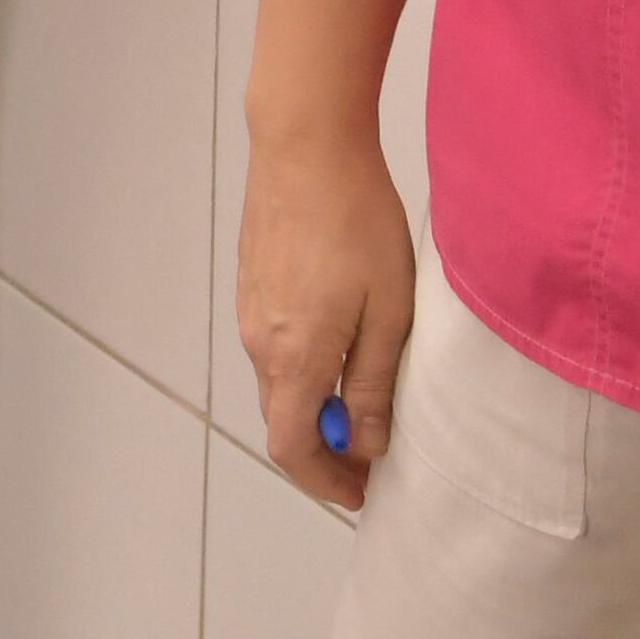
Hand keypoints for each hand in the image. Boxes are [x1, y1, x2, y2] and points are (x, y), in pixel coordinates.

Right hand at [240, 124, 417, 509]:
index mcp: (295, 358)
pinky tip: (341, 343)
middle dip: (325, 449)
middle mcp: (259, 342)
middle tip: (372, 453)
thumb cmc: (357, 222)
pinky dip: (303, 368)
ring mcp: (250, 312)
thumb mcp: (389, 311)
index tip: (361, 491)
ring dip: (316, 405)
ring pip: (278, 382)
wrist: (305, 146)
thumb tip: (367, 444)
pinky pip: (272, 346)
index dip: (326, 482)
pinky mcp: (252, 284)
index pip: (293, 449)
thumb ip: (374, 384)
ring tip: (364, 396)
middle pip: (283, 420)